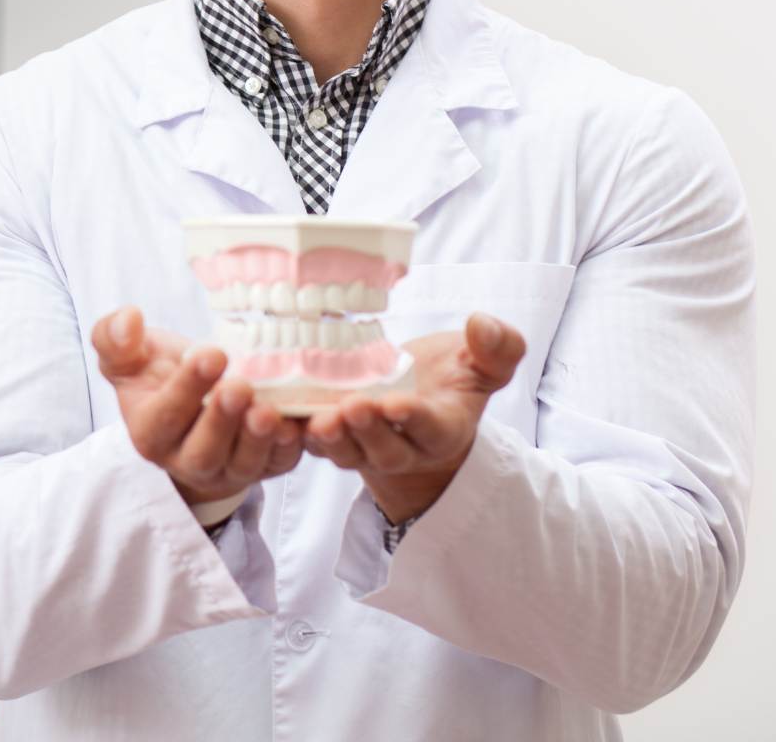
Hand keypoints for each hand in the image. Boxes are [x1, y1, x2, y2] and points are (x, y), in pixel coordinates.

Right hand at [91, 306, 305, 508]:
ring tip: (268, 411)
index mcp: (150, 432)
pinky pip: (278, 464)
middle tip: (240, 387)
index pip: (165, 416)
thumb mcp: (131, 356)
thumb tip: (129, 318)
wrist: (194, 405)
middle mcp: (186, 459)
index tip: (213, 354)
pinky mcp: (264, 467)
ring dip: (257, 440)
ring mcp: (228, 468)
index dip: (187, 387)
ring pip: (242, 464)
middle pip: (203, 451)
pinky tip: (296, 425)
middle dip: (222, 421)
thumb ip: (115, 337)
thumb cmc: (160, 375)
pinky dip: (289, 449)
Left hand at [303, 313, 526, 523]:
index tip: (397, 403)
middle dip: (369, 431)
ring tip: (319, 419)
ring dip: (332, 438)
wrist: (416, 403)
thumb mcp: (482, 362)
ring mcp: (363, 448)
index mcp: (443, 429)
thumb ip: (497, 348)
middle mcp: (403, 447)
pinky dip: (295, 433)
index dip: (414, 419)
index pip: (430, 429)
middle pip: (385, 449)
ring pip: (345, 452)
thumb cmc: (450, 379)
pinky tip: (279, 413)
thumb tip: (482, 324)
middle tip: (353, 407)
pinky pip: (312, 444)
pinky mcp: (331, 442)